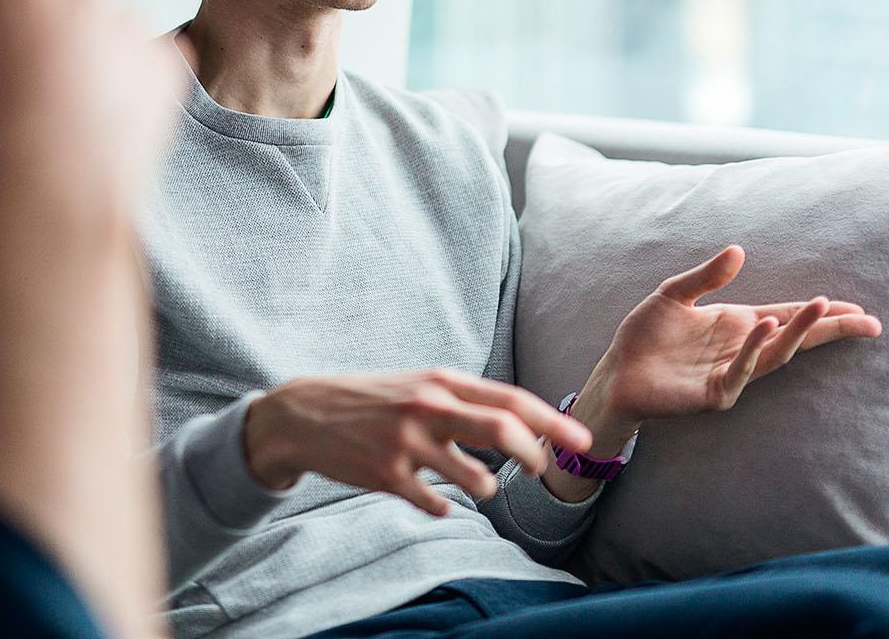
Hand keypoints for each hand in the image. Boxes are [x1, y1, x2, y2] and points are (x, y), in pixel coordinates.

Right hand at [0, 0, 183, 239]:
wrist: (57, 206)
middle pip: (47, 4)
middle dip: (29, 37)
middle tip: (14, 96)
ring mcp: (136, 25)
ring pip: (96, 30)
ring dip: (79, 57)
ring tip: (56, 113)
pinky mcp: (172, 64)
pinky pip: (140, 63)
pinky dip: (122, 84)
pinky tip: (94, 119)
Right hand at [243, 369, 592, 516]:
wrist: (306, 414)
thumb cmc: (374, 400)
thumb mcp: (420, 385)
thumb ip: (466, 400)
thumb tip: (523, 421)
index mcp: (441, 382)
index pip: (510, 400)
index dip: (552, 422)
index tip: (581, 442)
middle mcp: (428, 407)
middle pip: (502, 431)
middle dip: (533, 455)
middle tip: (540, 470)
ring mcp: (406, 442)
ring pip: (474, 478)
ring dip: (483, 488)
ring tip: (474, 485)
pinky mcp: (387, 475)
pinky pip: (435, 504)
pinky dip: (442, 506)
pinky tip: (432, 498)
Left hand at [589, 244, 882, 424]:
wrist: (617, 372)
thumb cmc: (645, 336)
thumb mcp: (674, 295)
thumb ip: (706, 276)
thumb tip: (740, 250)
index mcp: (736, 324)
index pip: (787, 316)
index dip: (821, 313)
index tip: (856, 308)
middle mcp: (741, 348)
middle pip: (795, 337)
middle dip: (831, 329)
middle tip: (870, 322)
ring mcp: (731, 372)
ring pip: (776, 353)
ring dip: (799, 332)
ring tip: (822, 308)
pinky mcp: (714, 393)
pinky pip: (740, 371)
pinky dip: (755, 351)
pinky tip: (767, 328)